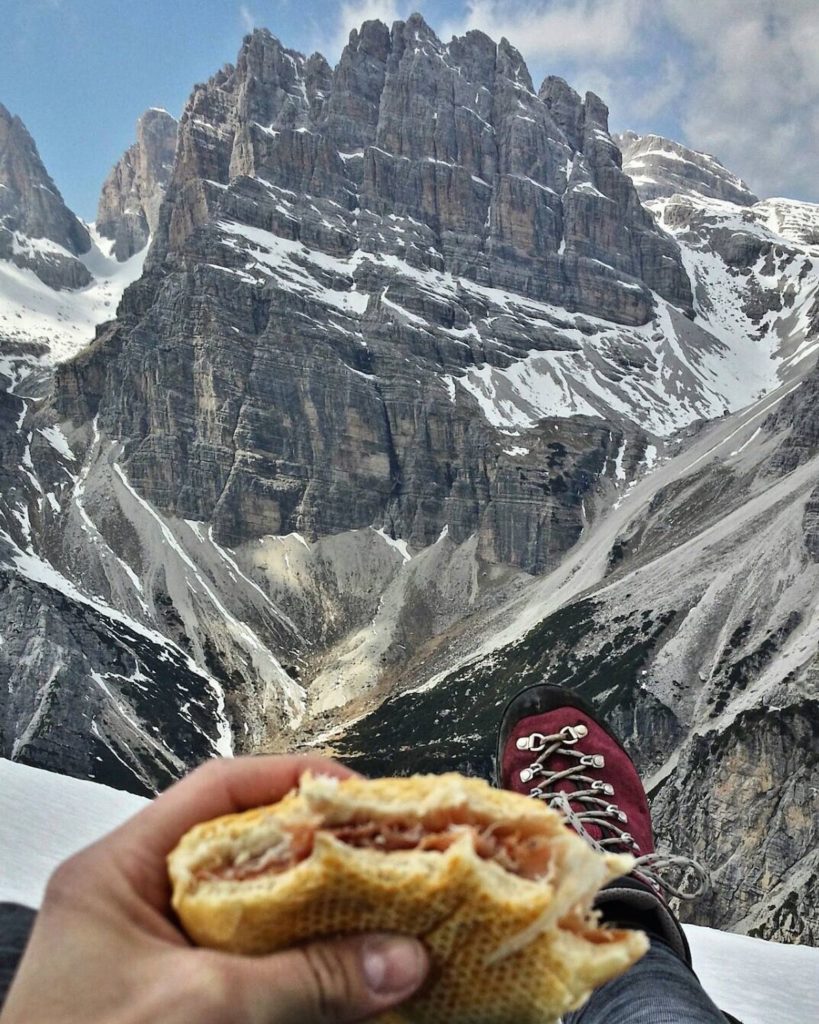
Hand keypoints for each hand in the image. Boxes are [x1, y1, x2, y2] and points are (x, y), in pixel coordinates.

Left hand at [0, 755, 428, 1022]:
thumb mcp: (201, 1009)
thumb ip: (303, 980)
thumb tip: (399, 960)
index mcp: (116, 871)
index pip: (214, 791)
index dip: (288, 779)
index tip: (352, 794)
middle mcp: (136, 902)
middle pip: (240, 847)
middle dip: (313, 848)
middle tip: (379, 851)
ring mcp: (158, 954)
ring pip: (252, 908)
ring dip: (313, 911)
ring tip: (376, 906)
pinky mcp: (180, 1000)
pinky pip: (253, 963)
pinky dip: (299, 965)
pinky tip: (343, 973)